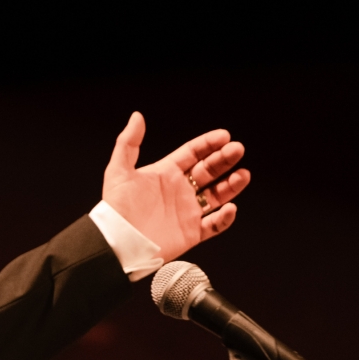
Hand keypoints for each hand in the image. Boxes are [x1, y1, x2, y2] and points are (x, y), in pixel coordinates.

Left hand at [101, 112, 250, 261]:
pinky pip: (214, 225)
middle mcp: (179, 190)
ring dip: (231, 185)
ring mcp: (187, 211)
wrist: (117, 243)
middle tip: (237, 149)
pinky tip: (230, 208)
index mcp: (165, 174)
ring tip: (243, 175)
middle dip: (224, 159)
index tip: (224, 135)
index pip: (193, 153)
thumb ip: (128, 143)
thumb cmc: (115, 208)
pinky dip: (224, 218)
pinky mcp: (191, 233)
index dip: (208, 144)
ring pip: (217, 196)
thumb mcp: (119, 171)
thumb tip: (137, 116)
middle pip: (209, 171)